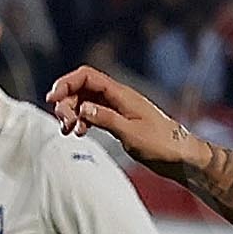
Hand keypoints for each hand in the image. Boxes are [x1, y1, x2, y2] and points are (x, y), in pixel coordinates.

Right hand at [45, 66, 200, 180]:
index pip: (87, 77)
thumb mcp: (131, 133)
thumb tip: (82, 108)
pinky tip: (78, 132)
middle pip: (82, 88)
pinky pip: (93, 113)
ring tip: (68, 131)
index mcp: (121, 94)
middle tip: (63, 123)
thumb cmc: (161, 144)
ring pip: (85, 102)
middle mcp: (118, 97)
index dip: (66, 83)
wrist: (180, 156)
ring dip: (72, 113)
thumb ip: (106, 119)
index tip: (52, 99)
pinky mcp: (118, 120)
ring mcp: (117, 108)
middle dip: (67, 102)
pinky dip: (82, 120)